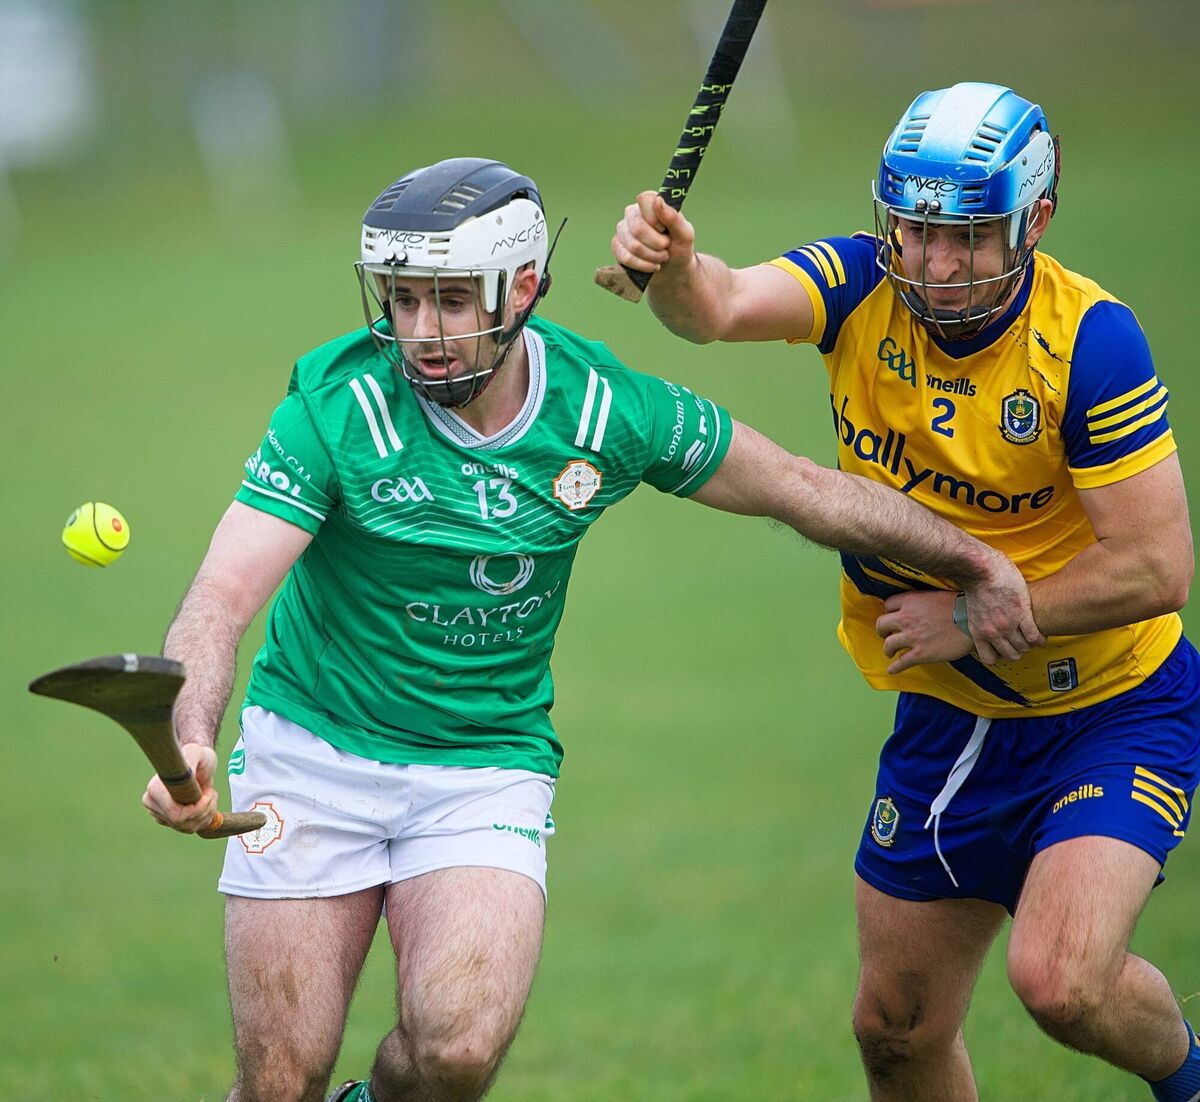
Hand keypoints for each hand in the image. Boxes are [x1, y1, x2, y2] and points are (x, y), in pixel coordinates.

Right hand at [141, 743, 218, 832]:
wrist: (195, 761)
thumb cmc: (196, 754)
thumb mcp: (196, 751)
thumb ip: (192, 758)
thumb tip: (189, 778)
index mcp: (155, 789)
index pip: (176, 814)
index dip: (198, 809)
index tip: (209, 794)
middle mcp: (152, 803)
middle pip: (182, 823)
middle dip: (204, 811)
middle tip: (212, 794)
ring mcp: (159, 813)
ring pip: (187, 828)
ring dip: (206, 815)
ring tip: (211, 796)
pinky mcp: (168, 820)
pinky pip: (188, 828)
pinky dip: (203, 819)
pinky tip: (207, 804)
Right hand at [611, 191, 696, 274]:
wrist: (672, 268)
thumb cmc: (679, 247)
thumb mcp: (684, 234)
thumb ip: (673, 217)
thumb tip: (658, 200)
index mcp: (650, 203)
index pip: (645, 200)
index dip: (655, 218)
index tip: (664, 229)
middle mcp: (633, 213)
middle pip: (638, 228)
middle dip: (657, 244)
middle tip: (666, 247)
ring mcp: (623, 229)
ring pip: (633, 246)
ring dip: (652, 256)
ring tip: (662, 257)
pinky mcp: (617, 246)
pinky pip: (626, 258)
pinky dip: (643, 265)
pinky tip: (652, 265)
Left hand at [877, 590, 973, 673]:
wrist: (972, 621)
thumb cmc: (960, 606)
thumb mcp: (936, 595)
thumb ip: (922, 602)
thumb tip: (919, 608)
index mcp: (911, 601)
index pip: (888, 605)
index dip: (890, 612)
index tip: (893, 617)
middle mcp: (906, 618)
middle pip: (881, 624)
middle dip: (882, 630)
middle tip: (887, 634)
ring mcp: (912, 637)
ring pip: (888, 645)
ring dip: (888, 649)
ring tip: (891, 652)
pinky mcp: (920, 654)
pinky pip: (901, 663)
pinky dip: (895, 667)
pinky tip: (893, 670)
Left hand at [961, 549, 1044, 664]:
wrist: (980, 569)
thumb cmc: (975, 583)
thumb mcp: (972, 609)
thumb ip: (981, 621)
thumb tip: (987, 623)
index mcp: (978, 631)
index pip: (990, 659)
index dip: (999, 654)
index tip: (1004, 646)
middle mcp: (993, 632)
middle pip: (1011, 655)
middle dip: (1018, 650)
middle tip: (1022, 640)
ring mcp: (1008, 625)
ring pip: (1024, 648)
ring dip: (1029, 644)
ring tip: (1032, 635)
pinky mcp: (1022, 614)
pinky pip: (1035, 636)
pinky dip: (1039, 638)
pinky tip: (1039, 632)